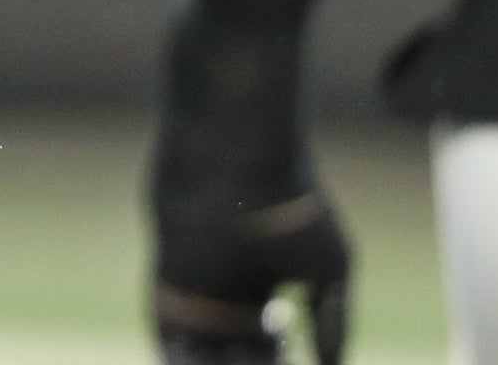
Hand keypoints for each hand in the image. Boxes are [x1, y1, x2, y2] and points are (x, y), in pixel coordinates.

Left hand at [150, 15, 351, 364]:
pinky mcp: (163, 277)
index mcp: (259, 286)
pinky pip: (165, 336)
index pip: (267, 349)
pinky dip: (177, 362)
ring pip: (197, 352)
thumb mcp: (328, 268)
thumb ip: (334, 321)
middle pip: (232, 355)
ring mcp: (192, 286)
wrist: (242, 153)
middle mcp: (222, 290)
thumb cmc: (293, 202)